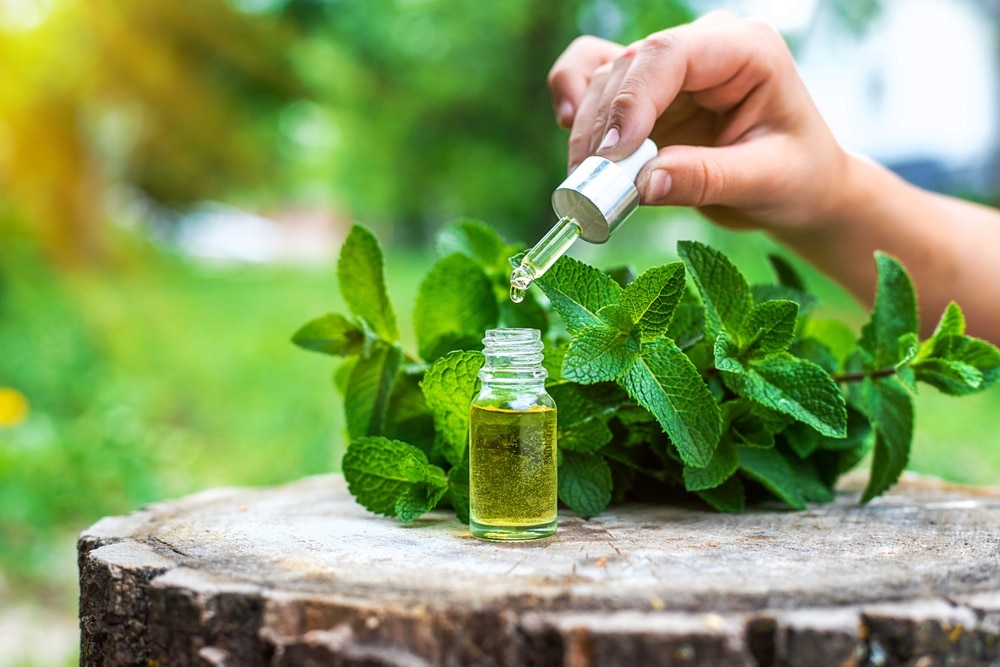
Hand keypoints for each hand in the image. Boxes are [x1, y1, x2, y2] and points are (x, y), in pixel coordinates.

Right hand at [548, 12, 850, 231]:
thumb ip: (706, 179)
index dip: (633, 98)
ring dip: (586, 130)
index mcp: (744, 50)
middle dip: (602, 125)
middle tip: (591, 185)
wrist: (799, 191)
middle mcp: (702, 49)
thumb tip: (643, 184)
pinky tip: (569, 129)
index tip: (614, 152)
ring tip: (587, 185)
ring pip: (603, 78)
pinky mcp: (645, 97)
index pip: (671, 54)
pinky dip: (573, 102)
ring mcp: (670, 71)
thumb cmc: (798, 179)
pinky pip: (592, 79)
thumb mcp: (766, 182)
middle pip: (629, 67)